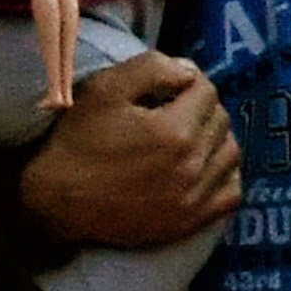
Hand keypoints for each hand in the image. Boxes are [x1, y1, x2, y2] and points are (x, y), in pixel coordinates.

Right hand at [17, 46, 235, 247]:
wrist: (58, 202)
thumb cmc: (77, 141)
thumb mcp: (104, 91)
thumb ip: (151, 69)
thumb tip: (189, 71)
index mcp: (175, 131)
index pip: (207, 91)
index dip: (188, 82)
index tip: (169, 87)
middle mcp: (193, 166)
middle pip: (221, 121)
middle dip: (202, 107)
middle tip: (175, 108)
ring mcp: (196, 197)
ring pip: (231, 154)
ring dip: (217, 138)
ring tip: (190, 135)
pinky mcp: (193, 221)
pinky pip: (232, 193)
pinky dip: (225, 175)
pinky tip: (204, 167)